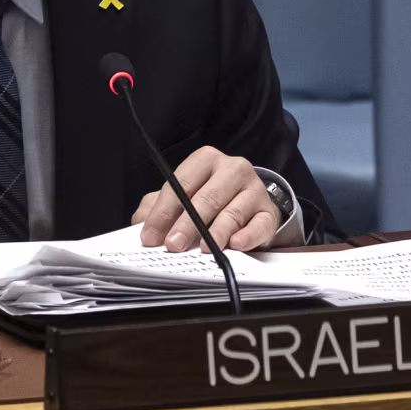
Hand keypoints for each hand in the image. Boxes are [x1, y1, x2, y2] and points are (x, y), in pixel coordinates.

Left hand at [131, 146, 280, 253]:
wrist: (250, 205)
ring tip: (204, 249)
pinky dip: (247, 236)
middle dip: (187, 224)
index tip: (151, 235)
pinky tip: (235, 244)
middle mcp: (232, 169)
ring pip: (232, 211)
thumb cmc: (213, 198)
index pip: (180, 184)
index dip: (163, 212)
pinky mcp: (268, 211)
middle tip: (174, 244)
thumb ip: (159, 206)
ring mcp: (253, 189)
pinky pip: (259, 225)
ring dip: (216, 233)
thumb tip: (141, 222)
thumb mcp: (184, 196)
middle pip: (206, 198)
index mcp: (206, 160)